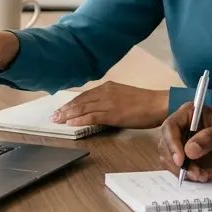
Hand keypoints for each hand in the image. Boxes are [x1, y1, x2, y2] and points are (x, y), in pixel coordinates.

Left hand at [51, 82, 168, 128]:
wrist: (158, 104)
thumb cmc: (145, 102)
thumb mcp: (124, 96)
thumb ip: (110, 99)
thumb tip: (98, 108)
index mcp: (108, 87)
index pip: (84, 95)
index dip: (71, 103)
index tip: (61, 109)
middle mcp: (105, 92)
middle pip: (80, 101)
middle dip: (65, 109)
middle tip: (53, 116)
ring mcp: (108, 103)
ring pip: (82, 109)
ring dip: (67, 115)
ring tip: (57, 121)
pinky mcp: (112, 114)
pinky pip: (91, 117)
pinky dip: (79, 120)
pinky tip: (70, 124)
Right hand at [158, 105, 211, 182]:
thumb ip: (210, 138)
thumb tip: (189, 150)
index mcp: (190, 114)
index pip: (170, 127)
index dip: (172, 144)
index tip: (181, 160)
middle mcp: (184, 129)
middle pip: (166, 145)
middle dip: (178, 162)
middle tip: (195, 173)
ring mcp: (185, 145)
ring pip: (171, 160)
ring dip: (185, 171)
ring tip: (205, 175)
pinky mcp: (189, 159)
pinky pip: (181, 170)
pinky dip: (191, 176)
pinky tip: (207, 175)